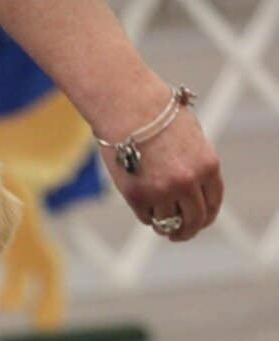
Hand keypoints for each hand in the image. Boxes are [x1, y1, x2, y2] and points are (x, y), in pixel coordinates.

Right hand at [98, 85, 223, 242]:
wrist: (128, 106)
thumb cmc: (158, 116)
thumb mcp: (192, 138)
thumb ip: (197, 166)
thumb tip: (194, 194)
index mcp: (207, 166)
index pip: (213, 204)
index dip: (206, 217)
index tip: (199, 223)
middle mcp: (188, 182)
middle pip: (193, 221)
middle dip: (187, 231)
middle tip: (179, 235)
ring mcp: (162, 192)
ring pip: (168, 224)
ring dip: (164, 226)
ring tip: (159, 223)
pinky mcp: (137, 197)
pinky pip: (146, 217)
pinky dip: (147, 215)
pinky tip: (144, 204)